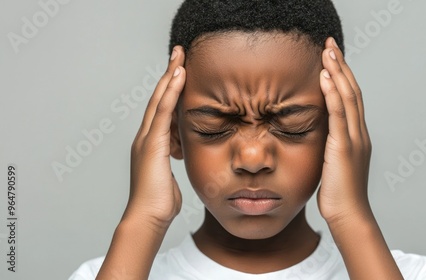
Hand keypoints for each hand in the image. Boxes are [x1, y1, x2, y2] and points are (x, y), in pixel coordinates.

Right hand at [124, 46, 185, 227]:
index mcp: (151, 143)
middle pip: (158, 98)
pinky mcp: (152, 144)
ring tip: (179, 56)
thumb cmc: (159, 202)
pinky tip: (179, 76)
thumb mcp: (169, 174)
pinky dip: (171, 92)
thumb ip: (173, 159)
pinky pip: (163, 112)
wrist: (148, 218)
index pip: (162, 109)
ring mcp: (147, 139)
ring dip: (170, 76)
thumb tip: (182, 152)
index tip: (179, 71)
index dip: (169, 88)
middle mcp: (146, 137)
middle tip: (178, 53)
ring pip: (159, 100)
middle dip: (168, 74)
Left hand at [317, 37, 372, 224]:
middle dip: (341, 66)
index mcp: (357, 136)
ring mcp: (355, 139)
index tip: (332, 58)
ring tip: (328, 52)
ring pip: (348, 98)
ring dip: (338, 73)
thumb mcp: (334, 163)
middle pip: (352, 91)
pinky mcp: (345, 148)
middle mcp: (360, 133)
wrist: (348, 215)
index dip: (343, 76)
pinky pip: (339, 116)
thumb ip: (330, 145)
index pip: (351, 98)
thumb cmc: (339, 193)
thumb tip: (319, 137)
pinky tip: (326, 78)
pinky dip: (333, 95)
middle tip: (330, 45)